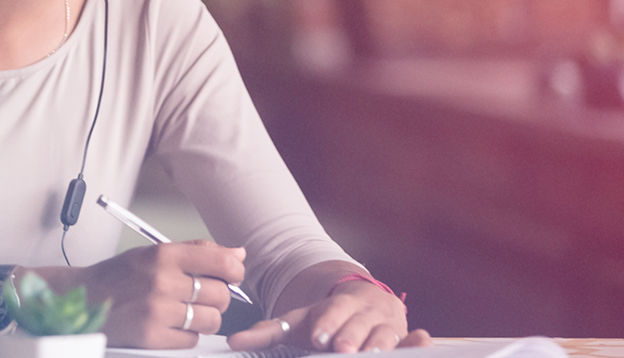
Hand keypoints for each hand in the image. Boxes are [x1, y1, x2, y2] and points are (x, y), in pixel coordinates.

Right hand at [49, 240, 245, 348]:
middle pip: (220, 294)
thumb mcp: (153, 253)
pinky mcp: (152, 337)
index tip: (232, 275)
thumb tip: (238, 254)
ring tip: (184, 312)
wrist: (80, 299)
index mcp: (163, 255)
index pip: (220, 261)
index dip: (234, 270)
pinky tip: (169, 325)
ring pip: (211, 320)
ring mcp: (157, 311)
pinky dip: (186, 335)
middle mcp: (161, 281)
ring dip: (203, 318)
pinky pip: (192, 340)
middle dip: (216, 297)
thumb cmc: (118, 276)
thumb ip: (197, 251)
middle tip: (200, 296)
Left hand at [228, 280, 430, 352]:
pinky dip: (417, 341)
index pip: (332, 313)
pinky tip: (422, 340)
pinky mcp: (403, 338)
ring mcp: (385, 326)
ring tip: (373, 354)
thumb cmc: (326, 319)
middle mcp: (364, 313)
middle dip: (352, 337)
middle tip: (343, 349)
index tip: (320, 337)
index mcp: (337, 306)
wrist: (362, 302)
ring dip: (381, 344)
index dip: (328, 323)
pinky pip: (411, 341)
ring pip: (385, 335)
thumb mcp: (298, 322)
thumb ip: (267, 332)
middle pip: (358, 326)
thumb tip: (233, 342)